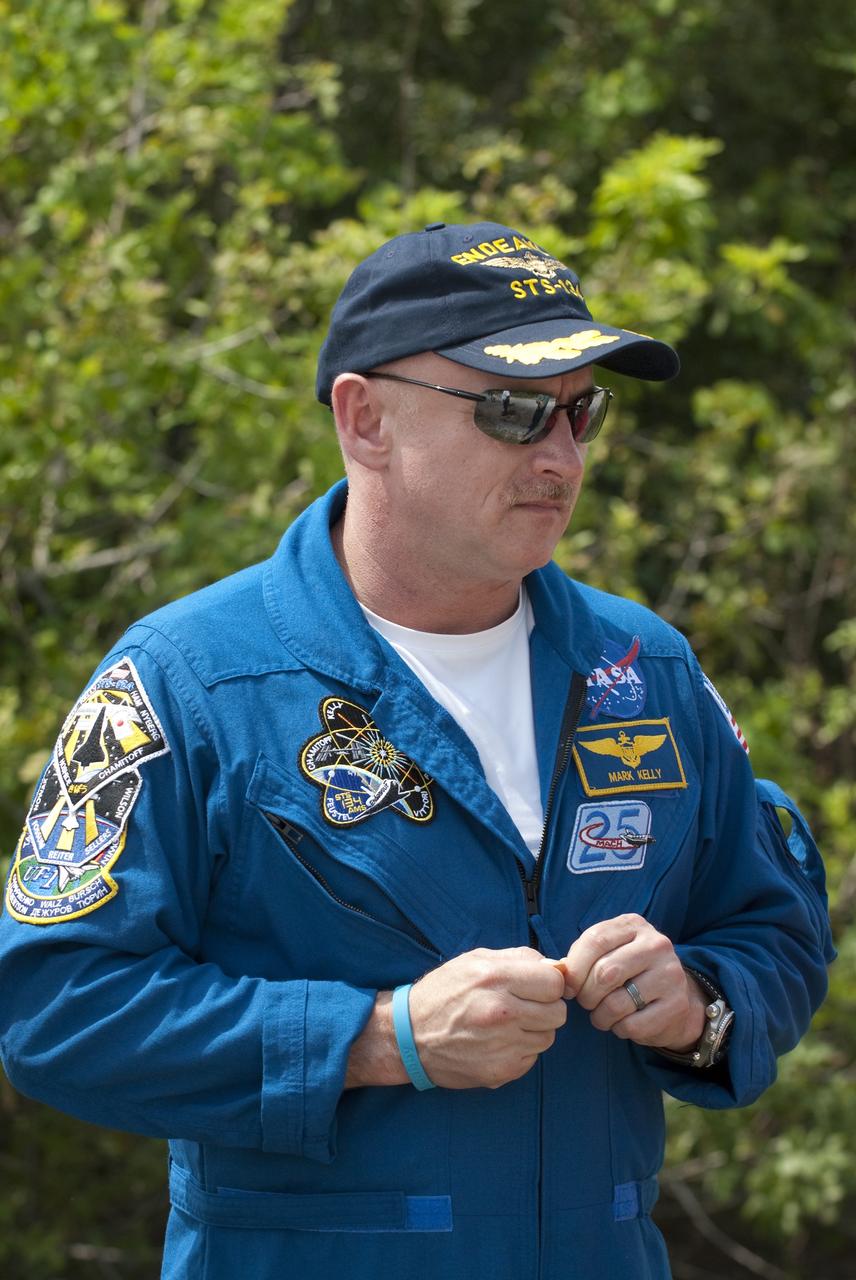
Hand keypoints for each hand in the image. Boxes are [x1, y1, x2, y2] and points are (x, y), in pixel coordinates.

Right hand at [407, 946, 567, 1088]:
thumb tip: (554, 967)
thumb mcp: (474, 959)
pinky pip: (532, 1058)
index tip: (536, 986)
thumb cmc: (443, 992)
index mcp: (495, 978)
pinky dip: (521, 1050)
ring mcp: (502, 1046)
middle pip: (558, 1013)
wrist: (409, 1036)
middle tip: (523, 1006)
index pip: (554, 982)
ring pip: (548, 1037)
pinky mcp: (501, 1071)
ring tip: (507, 1024)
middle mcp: (501, 1012)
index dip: (549, 983)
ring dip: (534, 1030)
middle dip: (545, 1007)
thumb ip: (518, 959)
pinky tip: (498, 1042)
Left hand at [556, 914, 706, 1051]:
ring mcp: (670, 974)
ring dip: (600, 1016)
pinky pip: (633, 1024)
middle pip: (605, 972)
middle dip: (586, 994)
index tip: (568, 986)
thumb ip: (581, 956)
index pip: (595, 940)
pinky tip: (622, 1023)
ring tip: (601, 1015)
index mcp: (634, 925)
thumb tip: (556, 970)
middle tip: (585, 1002)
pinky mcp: (677, 1005)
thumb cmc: (628, 972)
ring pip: (617, 1003)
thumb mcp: (607, 953)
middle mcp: (656, 945)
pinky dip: (619, 1029)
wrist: (674, 996)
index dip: (574, 967)